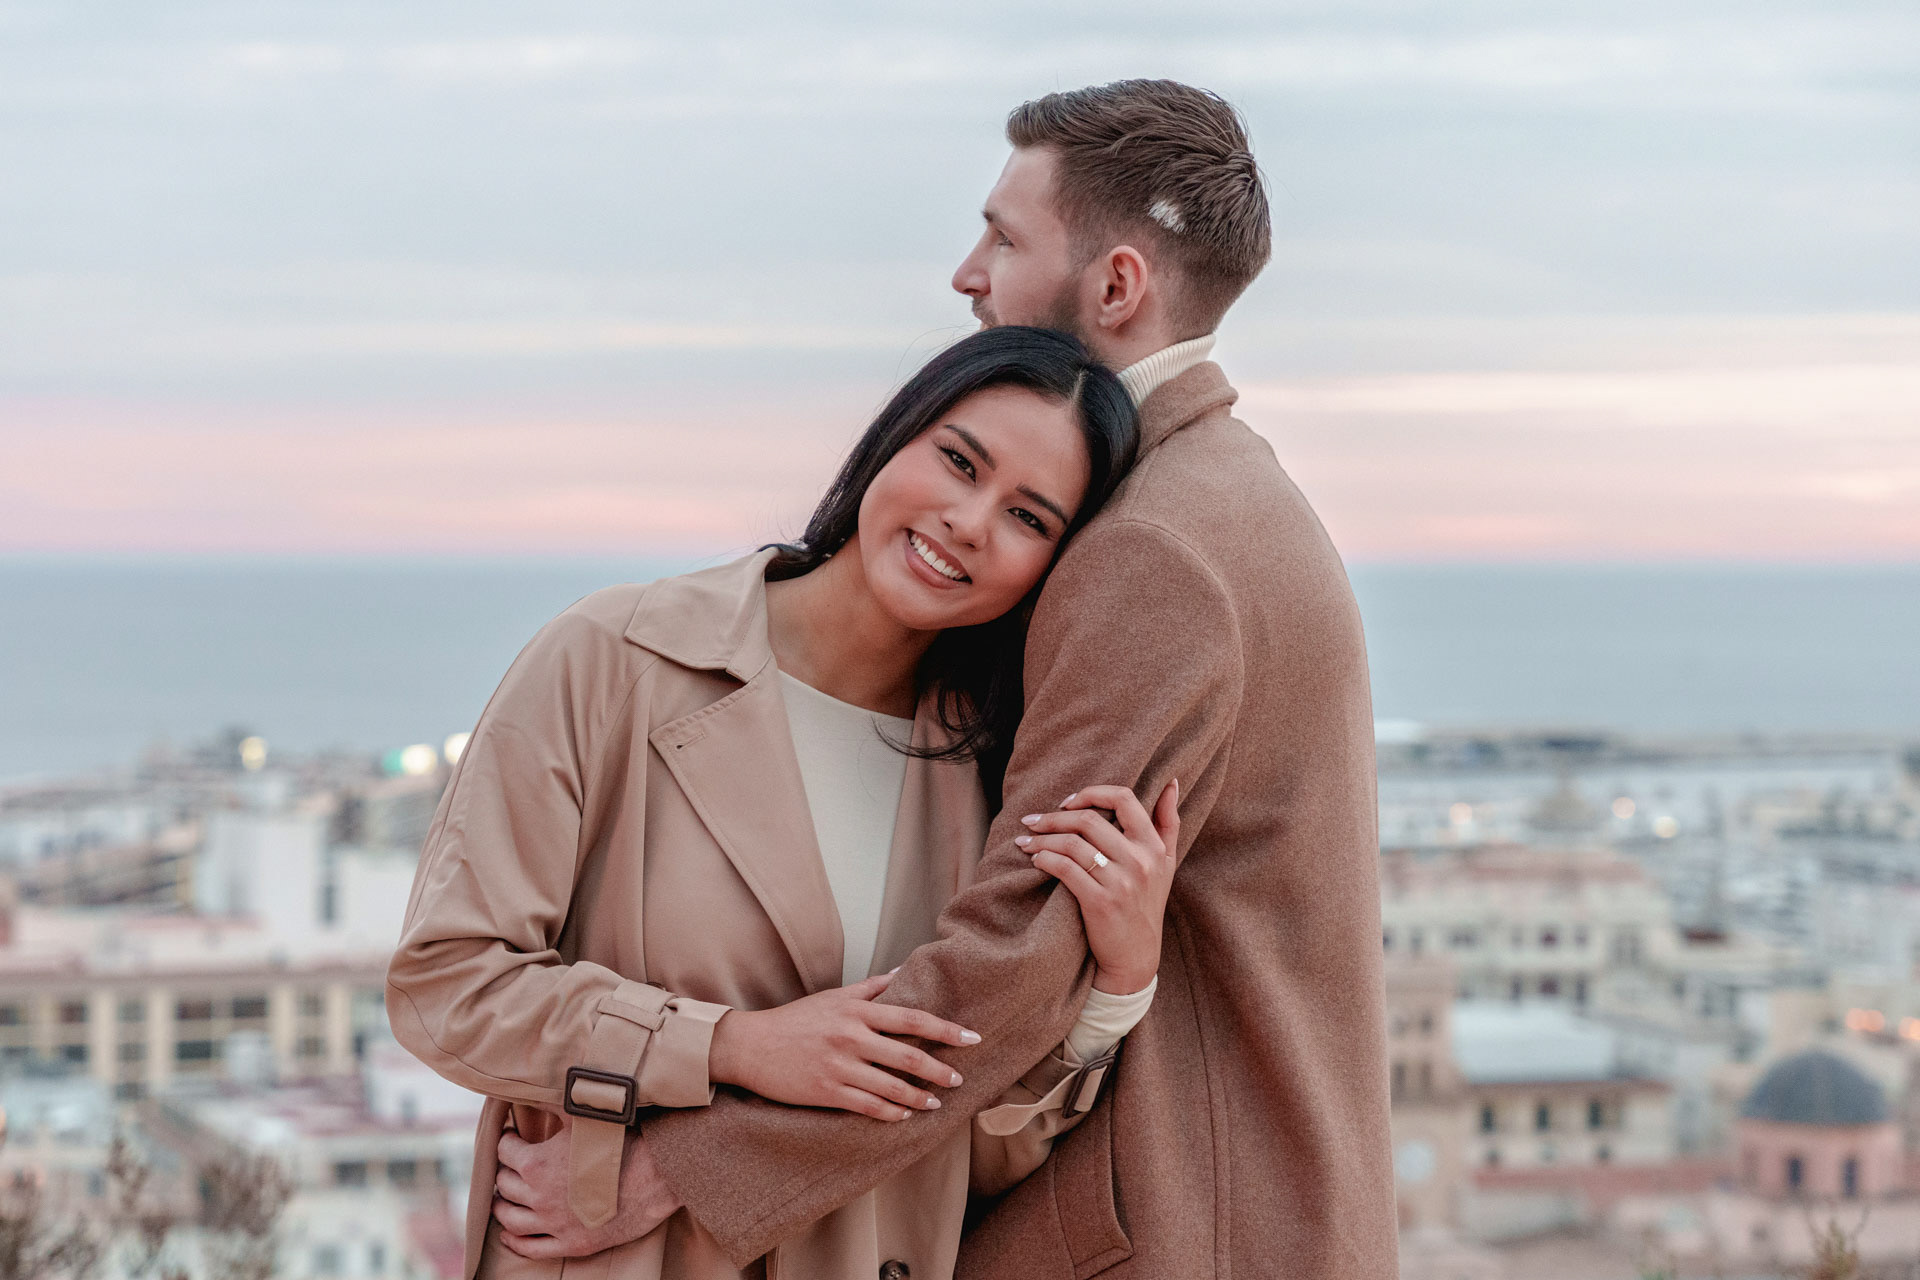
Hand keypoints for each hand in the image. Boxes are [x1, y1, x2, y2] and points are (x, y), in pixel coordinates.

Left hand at [492, 1117, 680, 1257]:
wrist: (656, 1177)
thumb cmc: (622, 1142)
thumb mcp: (583, 1117)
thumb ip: (552, 1103)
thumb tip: (531, 1089)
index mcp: (537, 1164)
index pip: (504, 1151)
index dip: (507, 1140)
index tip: (511, 1136)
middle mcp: (539, 1197)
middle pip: (505, 1184)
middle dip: (506, 1171)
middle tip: (512, 1165)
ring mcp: (554, 1224)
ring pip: (511, 1218)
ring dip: (503, 1206)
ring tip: (504, 1198)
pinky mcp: (570, 1244)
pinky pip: (530, 1248)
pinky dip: (514, 1241)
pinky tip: (508, 1234)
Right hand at [706, 971, 981, 1121]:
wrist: (750, 1046)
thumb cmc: (794, 1020)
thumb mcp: (832, 997)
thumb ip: (869, 988)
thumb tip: (902, 973)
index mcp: (856, 1011)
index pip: (911, 1018)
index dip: (945, 1029)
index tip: (971, 1038)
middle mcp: (851, 1037)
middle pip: (908, 1055)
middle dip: (939, 1070)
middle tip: (958, 1080)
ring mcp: (839, 1066)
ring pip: (891, 1086)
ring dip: (918, 1097)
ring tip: (936, 1104)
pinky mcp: (826, 1092)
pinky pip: (867, 1106)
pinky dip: (890, 1113)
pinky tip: (904, 1116)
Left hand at [1016, 780, 1179, 994]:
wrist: (1135, 958)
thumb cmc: (1146, 905)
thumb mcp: (1166, 863)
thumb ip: (1168, 822)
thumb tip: (1172, 782)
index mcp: (1154, 846)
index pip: (1123, 798)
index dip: (1091, 792)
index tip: (1067, 802)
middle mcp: (1141, 861)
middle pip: (1089, 820)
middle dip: (1054, 817)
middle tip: (1033, 820)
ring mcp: (1121, 882)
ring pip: (1073, 843)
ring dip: (1042, 838)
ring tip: (1026, 840)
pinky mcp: (1100, 902)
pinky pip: (1065, 869)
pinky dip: (1045, 859)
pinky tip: (1035, 859)